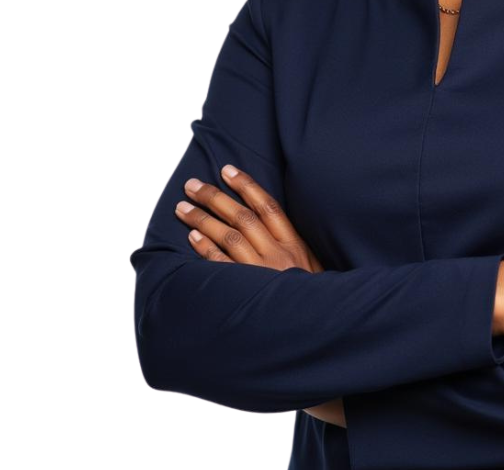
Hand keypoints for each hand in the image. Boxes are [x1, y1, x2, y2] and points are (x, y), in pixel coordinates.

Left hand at [175, 165, 341, 425]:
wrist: (320, 334)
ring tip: (183, 207)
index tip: (227, 169)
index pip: (268, 207)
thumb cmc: (315, 300)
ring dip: (203, 220)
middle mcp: (278, 256)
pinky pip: (221, 267)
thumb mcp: (312, 269)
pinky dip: (205, 250)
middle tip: (192, 185)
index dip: (247, 186)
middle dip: (216, 198)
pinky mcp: (247, 294)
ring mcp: (261, 274)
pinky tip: (191, 237)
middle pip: (242, 218)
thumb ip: (293, 248)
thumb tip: (271, 226)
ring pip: (228, 238)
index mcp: (296, 246)